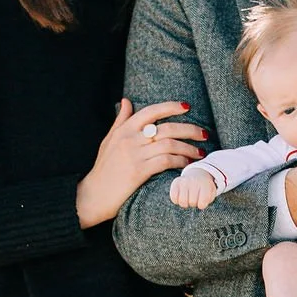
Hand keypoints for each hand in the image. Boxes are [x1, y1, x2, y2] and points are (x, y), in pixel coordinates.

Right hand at [76, 99, 205, 227]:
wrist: (93, 195)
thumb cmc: (103, 169)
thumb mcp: (108, 140)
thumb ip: (120, 121)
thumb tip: (126, 101)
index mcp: (124, 130)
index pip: (151, 111)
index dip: (170, 107)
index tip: (187, 107)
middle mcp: (130, 139)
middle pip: (167, 128)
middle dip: (190, 130)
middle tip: (203, 134)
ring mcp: (134, 155)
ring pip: (170, 144)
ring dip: (189, 148)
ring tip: (200, 152)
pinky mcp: (139, 171)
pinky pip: (166, 161)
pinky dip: (180, 161)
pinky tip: (188, 165)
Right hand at [170, 168, 217, 208]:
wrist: (197, 175)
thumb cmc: (204, 188)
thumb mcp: (211, 193)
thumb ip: (208, 199)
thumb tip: (200, 204)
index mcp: (205, 185)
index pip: (202, 204)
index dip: (201, 205)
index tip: (202, 201)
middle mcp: (194, 181)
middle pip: (192, 202)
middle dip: (193, 204)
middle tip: (195, 198)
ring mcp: (184, 181)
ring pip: (182, 202)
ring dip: (185, 203)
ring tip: (188, 198)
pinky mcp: (176, 182)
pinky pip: (174, 198)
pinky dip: (176, 200)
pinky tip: (180, 197)